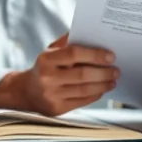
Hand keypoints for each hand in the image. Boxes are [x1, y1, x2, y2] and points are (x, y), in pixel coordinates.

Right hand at [0, 33, 118, 116]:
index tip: (111, 56)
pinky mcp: (57, 108)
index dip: (95, 54)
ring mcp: (52, 95)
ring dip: (103, 85)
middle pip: (83, 74)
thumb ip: (68, 41)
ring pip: (85, 90)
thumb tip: (91, 32)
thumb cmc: (44, 67)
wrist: (26, 92)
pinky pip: (82, 101)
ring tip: (113, 80)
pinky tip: (102, 89)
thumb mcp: (51, 51)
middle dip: (103, 72)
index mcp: (46, 59)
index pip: (74, 53)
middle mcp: (47, 78)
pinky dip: (95, 95)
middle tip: (116, 70)